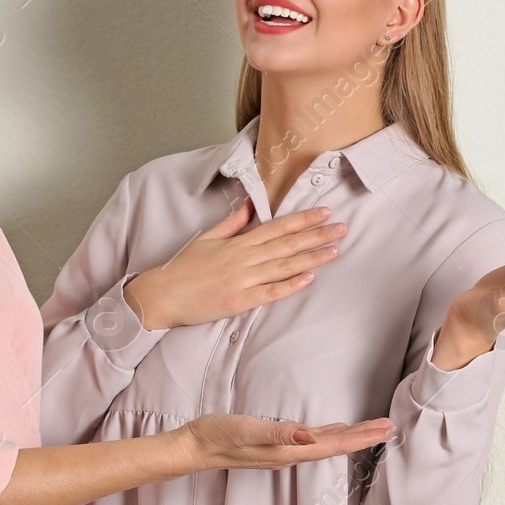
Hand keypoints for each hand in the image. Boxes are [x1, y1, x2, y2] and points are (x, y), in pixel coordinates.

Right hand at [124, 200, 345, 330]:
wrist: (163, 294)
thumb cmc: (184, 267)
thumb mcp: (207, 238)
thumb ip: (232, 222)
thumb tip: (249, 203)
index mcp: (238, 242)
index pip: (277, 227)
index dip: (303, 219)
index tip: (324, 211)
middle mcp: (243, 258)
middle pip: (287, 244)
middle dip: (316, 234)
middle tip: (342, 227)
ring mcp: (242, 279)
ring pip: (283, 266)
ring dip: (311, 258)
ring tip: (334, 250)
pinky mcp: (239, 301)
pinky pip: (270, 292)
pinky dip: (290, 285)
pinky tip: (308, 279)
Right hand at [174, 413, 394, 473]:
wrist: (193, 446)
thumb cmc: (217, 435)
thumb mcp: (246, 430)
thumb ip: (278, 433)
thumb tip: (309, 437)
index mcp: (288, 451)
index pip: (334, 446)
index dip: (361, 439)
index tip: (386, 430)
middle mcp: (290, 454)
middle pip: (336, 446)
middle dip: (364, 438)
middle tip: (391, 428)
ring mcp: (282, 450)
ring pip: (325, 444)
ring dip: (350, 437)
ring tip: (372, 430)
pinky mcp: (274, 443)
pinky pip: (310, 440)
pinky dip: (328, 435)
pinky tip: (333, 429)